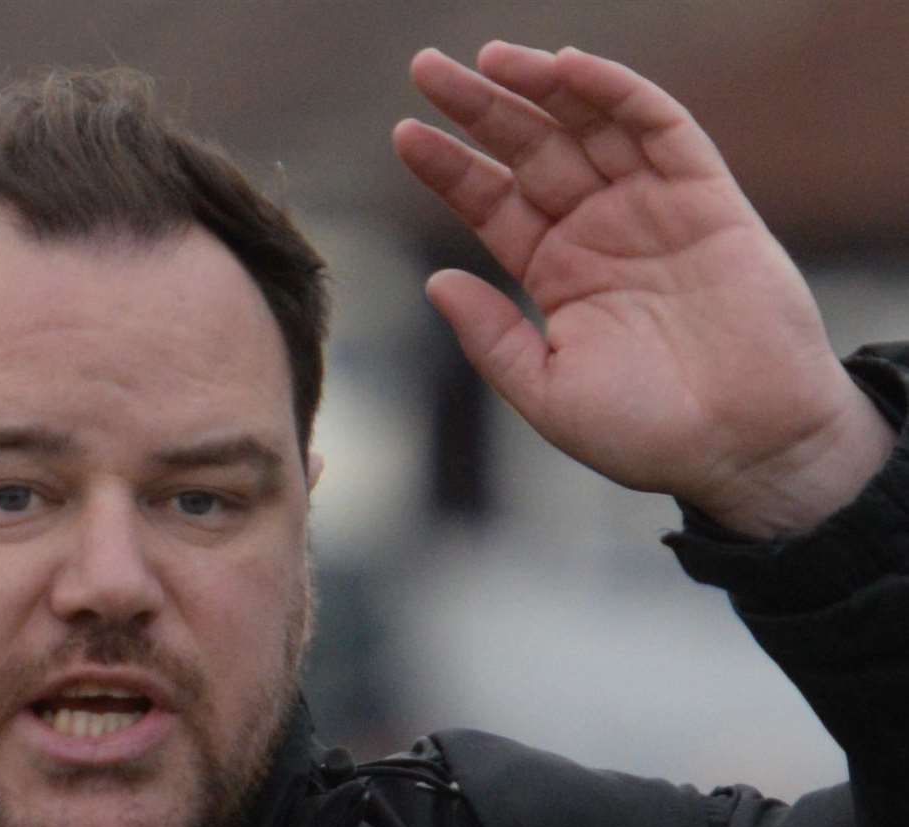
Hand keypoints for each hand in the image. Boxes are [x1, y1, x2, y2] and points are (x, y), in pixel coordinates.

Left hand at [394, 42, 892, 536]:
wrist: (744, 448)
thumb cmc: (646, 433)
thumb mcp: (547, 391)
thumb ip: (491, 338)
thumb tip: (435, 281)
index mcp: (556, 273)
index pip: (491, 203)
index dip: (449, 168)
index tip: (404, 134)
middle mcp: (599, 232)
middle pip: (529, 151)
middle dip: (480, 108)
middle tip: (426, 68)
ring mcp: (653, 211)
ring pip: (588, 128)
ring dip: (541, 87)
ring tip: (491, 58)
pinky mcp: (708, 200)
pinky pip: (660, 130)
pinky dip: (617, 95)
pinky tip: (570, 69)